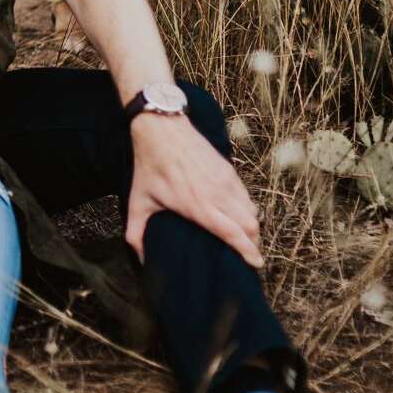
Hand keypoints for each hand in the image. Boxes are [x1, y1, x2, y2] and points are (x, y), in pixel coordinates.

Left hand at [125, 116, 263, 268]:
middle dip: (254, 243)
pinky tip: (240, 215)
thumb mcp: (138, 201)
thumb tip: (140, 259)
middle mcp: (218, 195)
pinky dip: (248, 209)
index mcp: (198, 206)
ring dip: (252, 227)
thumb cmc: (150, 165)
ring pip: (251, 210)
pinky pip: (246, 195)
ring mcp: (226, 180)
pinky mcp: (228, 169)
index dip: (248, 251)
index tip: (257, 264)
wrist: (162, 128)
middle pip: (250, 225)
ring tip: (246, 239)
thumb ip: (136, 232)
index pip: (233, 234)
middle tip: (249, 255)